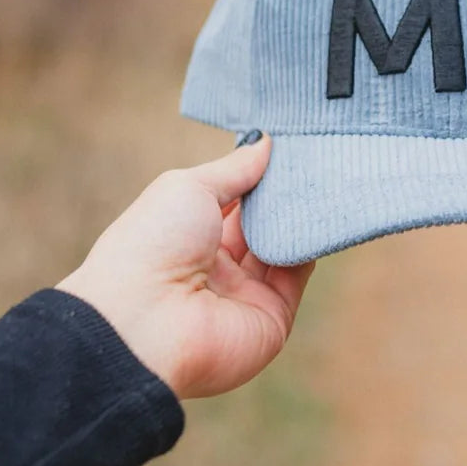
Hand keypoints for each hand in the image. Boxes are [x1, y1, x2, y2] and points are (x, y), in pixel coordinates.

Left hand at [56, 135, 314, 399]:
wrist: (145, 322)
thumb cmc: (153, 244)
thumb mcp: (190, 187)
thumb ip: (235, 168)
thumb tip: (266, 142)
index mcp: (188, 235)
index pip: (234, 200)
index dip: (258, 175)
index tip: (287, 147)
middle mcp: (216, 267)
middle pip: (262, 223)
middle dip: (284, 194)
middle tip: (312, 160)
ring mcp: (244, 293)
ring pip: (284, 246)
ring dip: (300, 217)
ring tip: (321, 180)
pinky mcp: (272, 317)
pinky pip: (297, 274)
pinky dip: (309, 246)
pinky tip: (317, 216)